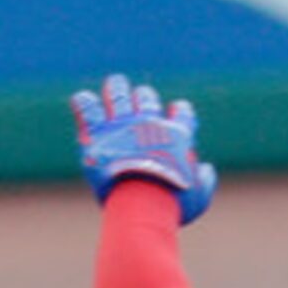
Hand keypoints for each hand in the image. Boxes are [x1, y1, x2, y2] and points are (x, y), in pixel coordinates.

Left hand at [71, 74, 217, 221]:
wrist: (142, 204)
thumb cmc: (172, 203)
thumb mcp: (198, 197)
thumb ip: (204, 181)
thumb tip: (204, 170)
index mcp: (177, 135)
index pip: (182, 111)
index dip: (178, 111)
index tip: (175, 113)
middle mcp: (149, 123)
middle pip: (146, 98)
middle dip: (144, 97)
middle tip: (141, 100)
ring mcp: (122, 125)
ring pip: (118, 94)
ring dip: (116, 88)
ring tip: (115, 84)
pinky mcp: (96, 133)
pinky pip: (88, 108)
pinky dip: (84, 102)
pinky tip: (82, 100)